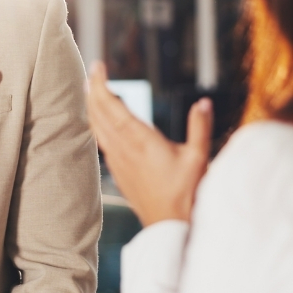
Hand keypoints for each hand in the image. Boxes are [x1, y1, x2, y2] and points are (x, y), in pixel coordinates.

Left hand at [87, 61, 212, 226]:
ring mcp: (117, 159)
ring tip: (89, 90)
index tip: (97, 67)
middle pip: (99, 112)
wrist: (169, 224)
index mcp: (140, 139)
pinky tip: (98, 121)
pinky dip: (96, 124)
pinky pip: (100, 141)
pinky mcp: (117, 170)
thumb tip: (203, 103)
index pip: (113, 105)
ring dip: (92, 106)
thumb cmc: (186, 192)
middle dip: (92, 89)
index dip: (102, 85)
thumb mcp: (199, 157)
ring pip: (96, 126)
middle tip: (91, 72)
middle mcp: (123, 147)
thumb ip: (200, 128)